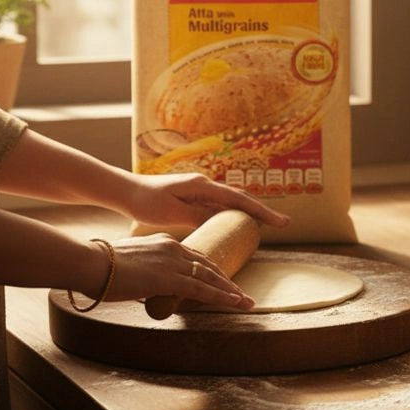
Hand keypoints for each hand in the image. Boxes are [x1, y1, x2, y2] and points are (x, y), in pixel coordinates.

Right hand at [95, 233, 253, 309]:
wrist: (91, 262)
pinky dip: (222, 297)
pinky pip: (202, 290)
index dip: (211, 270)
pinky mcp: (170, 278)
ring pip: (210, 278)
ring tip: (246, 301)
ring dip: (231, 291)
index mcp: (165, 242)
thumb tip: (146, 287)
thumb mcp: (130, 262)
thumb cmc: (101, 265)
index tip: (222, 279)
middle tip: (240, 293)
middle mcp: (174, 248)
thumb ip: (144, 271)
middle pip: (208, 266)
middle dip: (226, 281)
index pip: (195, 257)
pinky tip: (235, 302)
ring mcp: (173, 263)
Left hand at [120, 172, 290, 230]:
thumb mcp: (171, 212)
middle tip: (283, 224)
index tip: (280, 222)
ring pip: (231, 202)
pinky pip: (220, 206)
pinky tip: (239, 222)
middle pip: (240, 199)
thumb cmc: (145, 201)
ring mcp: (200, 191)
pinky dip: (234, 213)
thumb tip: (222, 220)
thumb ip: (197, 215)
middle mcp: (205, 185)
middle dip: (262, 211)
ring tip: (268, 224)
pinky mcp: (194, 197)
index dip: (261, 211)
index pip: (239, 199)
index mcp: (202, 186)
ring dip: (249, 212)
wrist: (126, 191)